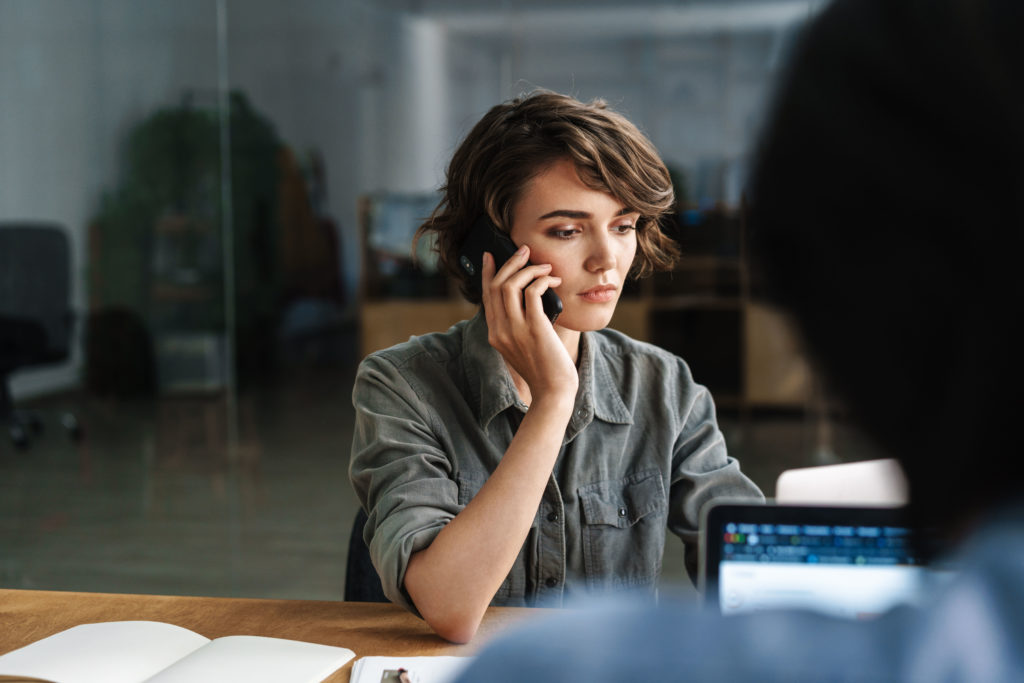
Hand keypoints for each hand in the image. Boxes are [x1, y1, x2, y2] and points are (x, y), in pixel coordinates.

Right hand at [480, 246, 578, 402]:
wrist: (553, 393)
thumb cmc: (545, 370)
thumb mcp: (524, 347)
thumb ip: (519, 326)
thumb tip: (531, 297)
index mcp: (495, 334)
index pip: (487, 296)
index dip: (488, 273)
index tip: (491, 256)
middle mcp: (500, 330)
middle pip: (496, 286)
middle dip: (510, 262)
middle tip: (525, 250)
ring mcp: (515, 330)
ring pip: (511, 285)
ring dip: (528, 269)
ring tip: (544, 266)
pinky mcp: (534, 329)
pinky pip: (532, 293)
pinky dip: (541, 281)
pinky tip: (552, 281)